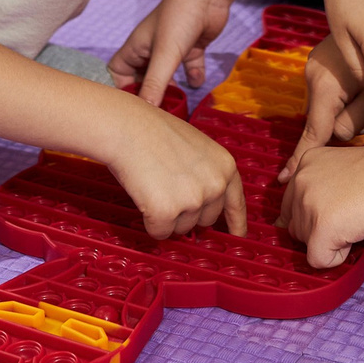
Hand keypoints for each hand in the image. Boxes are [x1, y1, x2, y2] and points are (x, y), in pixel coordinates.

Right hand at [102, 95, 245, 238]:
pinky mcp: (166, 213)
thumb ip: (207, 174)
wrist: (126, 127)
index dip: (236, 223)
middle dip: (187, 212)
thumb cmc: (154, 131)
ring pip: (181, 229)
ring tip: (154, 186)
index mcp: (225, 166)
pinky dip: (149, 222)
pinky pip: (160, 233)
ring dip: (167, 216)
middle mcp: (215, 185)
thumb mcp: (196, 148)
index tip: (237, 235)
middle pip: (205, 220)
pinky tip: (144, 196)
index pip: (236, 203)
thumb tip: (204, 204)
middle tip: (167, 187)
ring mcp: (192, 200)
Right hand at [109, 0, 238, 105]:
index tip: (133, 109)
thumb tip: (145, 112)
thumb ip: (155, 83)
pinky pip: (188, 68)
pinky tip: (197, 81)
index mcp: (136, 48)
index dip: (122, 90)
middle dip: (149, 95)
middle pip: (142, 79)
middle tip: (157, 115)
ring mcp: (171, 49)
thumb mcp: (165, 53)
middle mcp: (150, 49)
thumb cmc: (180, 17)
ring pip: (166, 76)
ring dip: (171, 89)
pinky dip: (192, 76)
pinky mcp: (190, 48)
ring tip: (176, 107)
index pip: (117, 73)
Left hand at [280, 142, 363, 269]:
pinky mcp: (320, 230)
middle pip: (296, 225)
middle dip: (319, 230)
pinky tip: (355, 236)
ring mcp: (308, 206)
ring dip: (330, 242)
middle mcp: (300, 181)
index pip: (291, 204)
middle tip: (350, 217)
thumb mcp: (343, 168)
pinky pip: (319, 260)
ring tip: (356, 222)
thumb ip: (324, 186)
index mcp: (306, 163)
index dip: (314, 216)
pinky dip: (337, 258)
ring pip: (306, 244)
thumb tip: (317, 215)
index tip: (335, 214)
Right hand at [284, 34, 363, 167]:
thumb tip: (340, 135)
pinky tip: (360, 85)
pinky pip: (331, 96)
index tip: (285, 178)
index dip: (301, 158)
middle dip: (351, 121)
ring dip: (352, 108)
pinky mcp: (320, 68)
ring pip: (331, 110)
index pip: (314, 132)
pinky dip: (345, 98)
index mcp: (325, 86)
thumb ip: (357, 118)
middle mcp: (313, 78)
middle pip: (329, 123)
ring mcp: (314, 72)